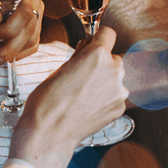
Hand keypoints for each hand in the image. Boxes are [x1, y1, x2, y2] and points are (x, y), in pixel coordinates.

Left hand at [0, 0, 45, 67]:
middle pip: (30, 30)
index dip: (10, 28)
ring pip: (32, 40)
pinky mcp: (34, 25)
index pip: (27, 13)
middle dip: (10, 48)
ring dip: (11, 52)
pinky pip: (32, 44)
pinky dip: (17, 53)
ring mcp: (38, 13)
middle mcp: (37, 1)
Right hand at [10, 27, 126, 167]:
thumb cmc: (47, 101)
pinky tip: (88, 106)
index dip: (99, 38)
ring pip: (116, 78)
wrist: (49, 133)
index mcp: (97, 56)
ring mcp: (120, 90)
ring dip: (104, 82)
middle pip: (112, 58)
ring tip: (83, 95)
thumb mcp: (60, 68)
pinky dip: (106, 98)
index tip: (94, 43)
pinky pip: (115, 95)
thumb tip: (88, 46)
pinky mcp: (121, 107)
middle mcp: (114, 70)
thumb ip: (80, 55)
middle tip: (81, 77)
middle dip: (101, 64)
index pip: (108, 34)